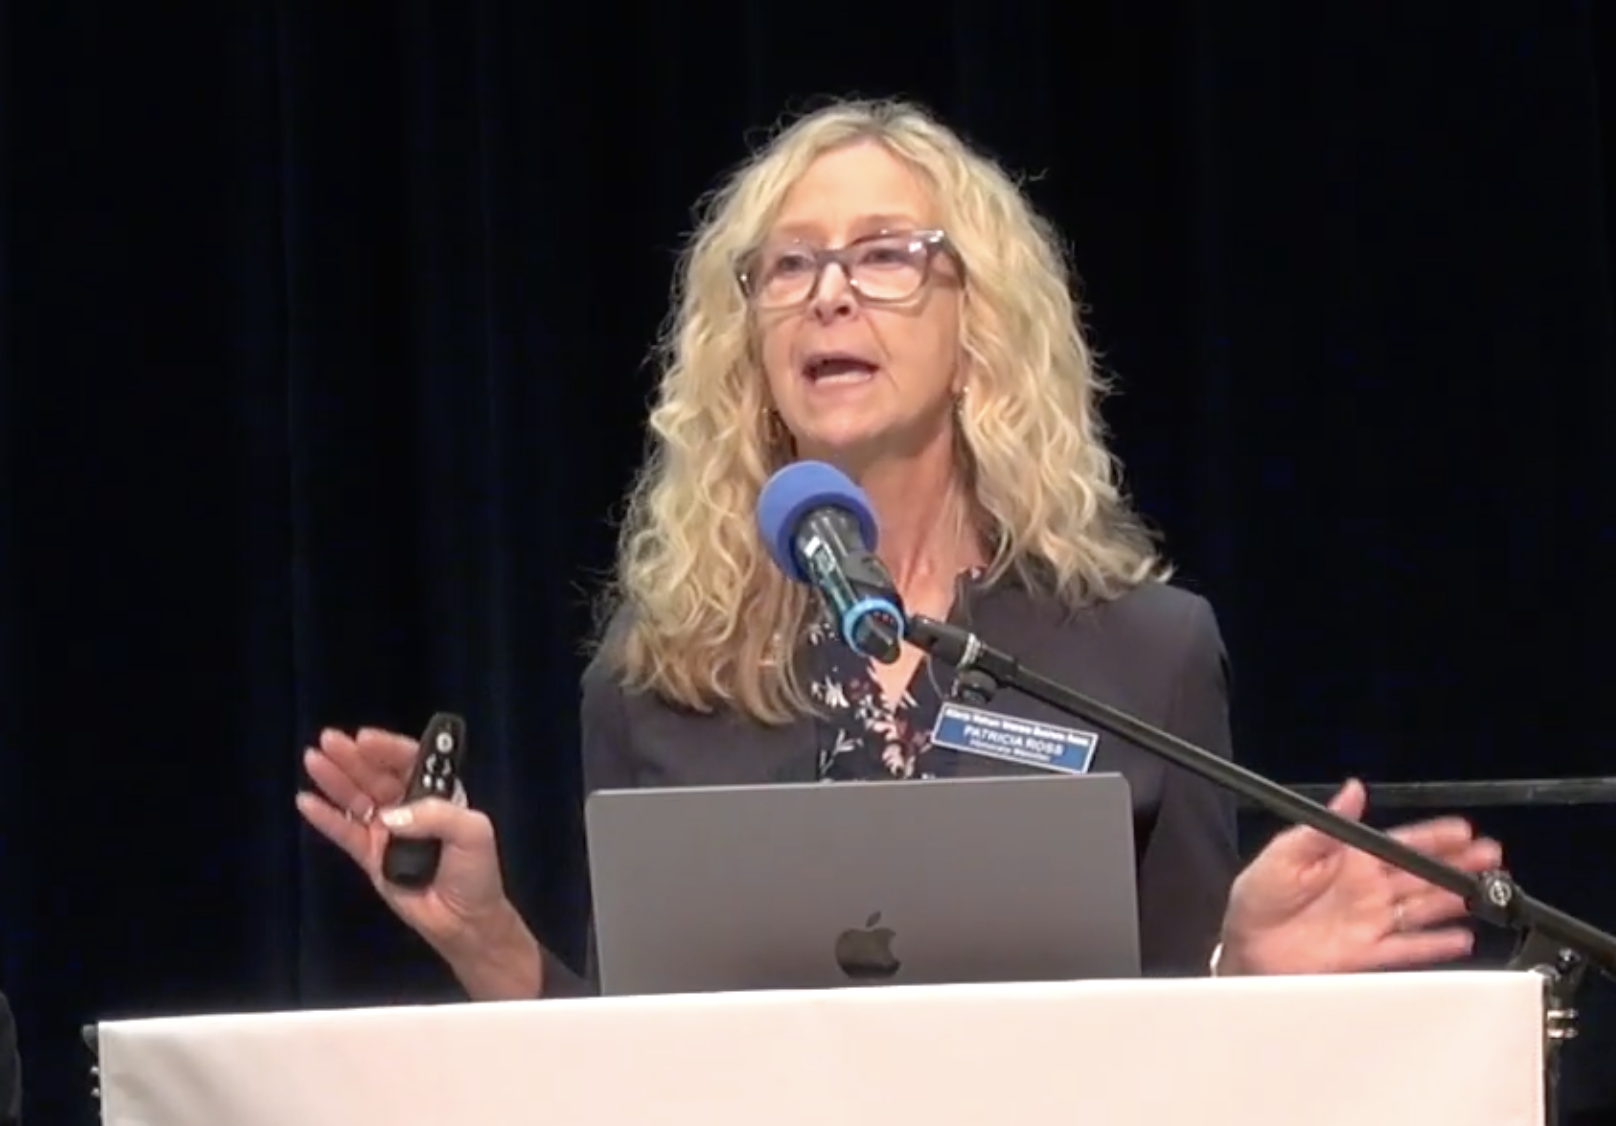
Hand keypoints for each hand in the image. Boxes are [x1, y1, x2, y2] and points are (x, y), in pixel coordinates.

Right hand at [296, 727, 507, 954]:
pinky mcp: (369, 857)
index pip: (409, 762)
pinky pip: (344, 832)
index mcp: (437, 794)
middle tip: (328, 739)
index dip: (387, 748)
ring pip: (356, 799)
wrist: (464, 920)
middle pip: (376, 775)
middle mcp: (408, 807)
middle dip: (352, 756)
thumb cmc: (475, 872)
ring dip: (334, 779)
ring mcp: (386, 831)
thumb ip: (435, 816)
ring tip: (313, 759)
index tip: (364, 738)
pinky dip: (325, 817)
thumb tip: (389, 816)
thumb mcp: (472, 833)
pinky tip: (305, 801)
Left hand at [1220, 779, 1503, 975]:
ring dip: (1453, 900)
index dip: (1432, 837)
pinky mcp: (1366, 953)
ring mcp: (1369, 922)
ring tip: (1484, 893)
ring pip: (1422, 909)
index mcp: (1348, 860)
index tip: (1463, 830)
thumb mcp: (1286, 852)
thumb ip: (1324, 826)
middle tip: (1489, 856)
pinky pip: (1407, 949)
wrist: (1244, 945)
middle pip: (1421, 875)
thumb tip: (1352, 790)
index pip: (1399, 844)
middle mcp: (1365, 890)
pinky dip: (1434, 945)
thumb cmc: (1258, 896)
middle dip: (1456, 864)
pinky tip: (1460, 939)